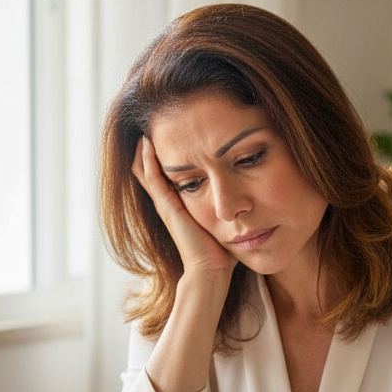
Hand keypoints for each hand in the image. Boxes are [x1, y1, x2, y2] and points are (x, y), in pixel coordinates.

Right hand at [131, 136, 237, 276]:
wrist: (211, 269)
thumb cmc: (221, 248)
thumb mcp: (223, 218)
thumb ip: (228, 205)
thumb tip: (246, 194)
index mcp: (180, 202)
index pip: (166, 171)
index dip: (167, 151)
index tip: (174, 129)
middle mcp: (168, 201)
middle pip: (150, 167)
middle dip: (152, 145)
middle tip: (152, 121)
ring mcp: (165, 203)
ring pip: (145, 170)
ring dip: (144, 149)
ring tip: (145, 124)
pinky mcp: (167, 206)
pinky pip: (152, 178)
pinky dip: (148, 160)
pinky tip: (147, 142)